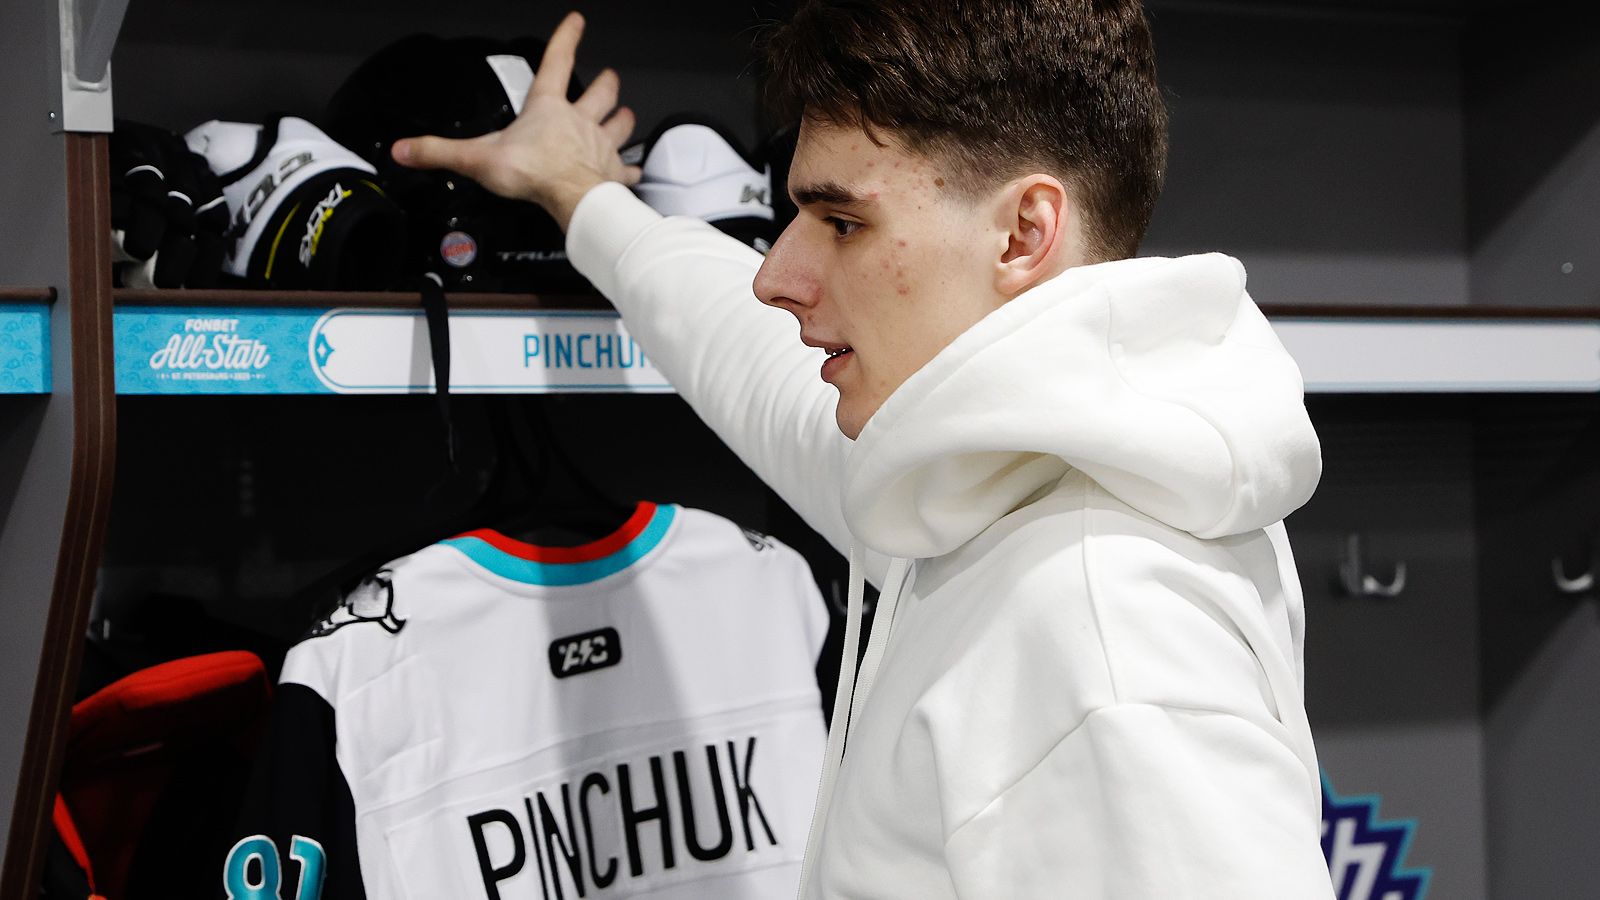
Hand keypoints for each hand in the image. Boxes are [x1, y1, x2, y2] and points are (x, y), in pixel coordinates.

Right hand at [390, 12, 639, 229]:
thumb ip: (440, 151)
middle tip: (609, 76)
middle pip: (599, 93)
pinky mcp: (612, 171)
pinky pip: (626, 168)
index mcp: (548, 109)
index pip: (558, 61)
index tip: (576, 21)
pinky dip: (630, 169)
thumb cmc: (534, 174)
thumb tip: (406, 149)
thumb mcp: (477, 158)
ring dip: (622, 118)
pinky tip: (633, 170)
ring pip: (618, 124)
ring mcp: (600, 145)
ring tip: (626, 113)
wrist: (572, 199)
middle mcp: (579, 122)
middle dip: (605, 83)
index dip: (566, 38)